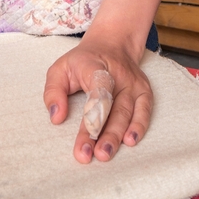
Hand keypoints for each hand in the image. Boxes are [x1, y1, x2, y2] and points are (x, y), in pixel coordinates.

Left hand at [43, 39, 152, 163]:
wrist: (113, 44)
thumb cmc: (83, 62)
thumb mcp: (60, 68)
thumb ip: (53, 91)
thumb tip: (56, 117)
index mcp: (95, 67)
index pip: (98, 89)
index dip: (94, 112)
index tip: (88, 133)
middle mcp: (119, 75)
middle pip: (112, 107)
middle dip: (103, 133)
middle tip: (91, 154)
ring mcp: (133, 84)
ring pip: (127, 112)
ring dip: (117, 136)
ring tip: (105, 154)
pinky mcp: (144, 91)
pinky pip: (144, 111)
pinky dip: (139, 127)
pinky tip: (131, 141)